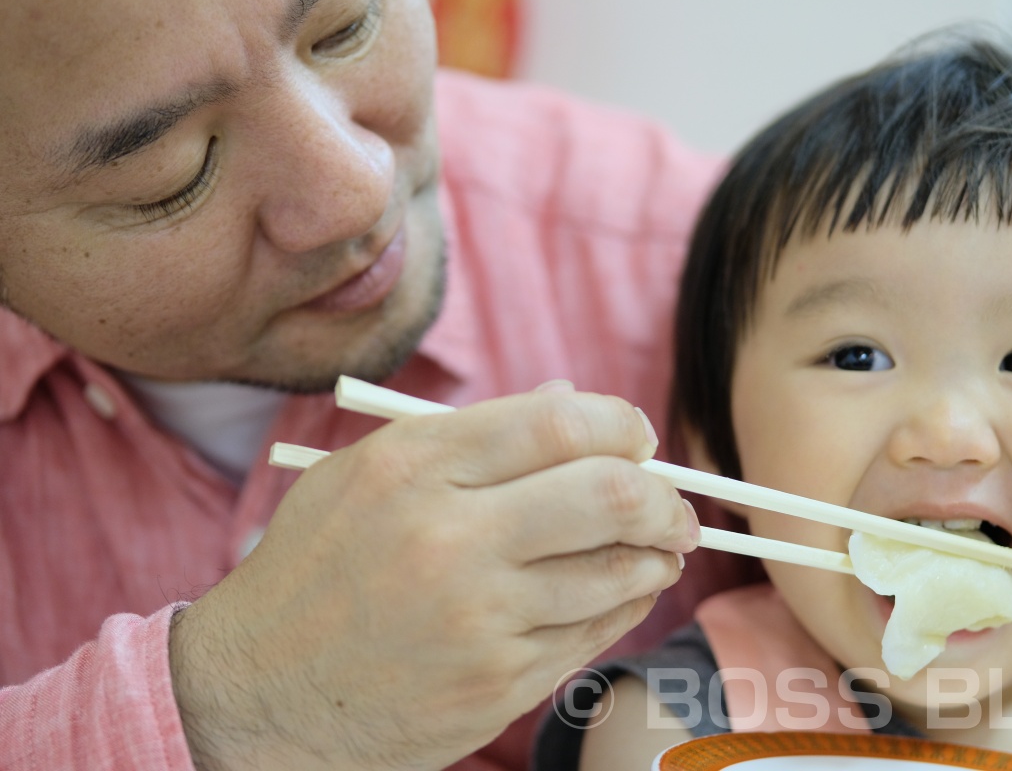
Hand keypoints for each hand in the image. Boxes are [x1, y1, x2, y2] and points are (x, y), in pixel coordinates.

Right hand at [168, 387, 699, 770]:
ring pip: (617, 570)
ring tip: (660, 547)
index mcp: (413, 468)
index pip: (558, 423)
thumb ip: (470, 435)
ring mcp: (478, 618)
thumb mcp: (366, 476)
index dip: (619, 423)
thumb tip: (570, 400)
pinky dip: (626, 604)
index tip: (635, 436)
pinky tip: (625, 590)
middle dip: (662, 493)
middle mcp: (449, 539)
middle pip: (608, 493)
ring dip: (657, 554)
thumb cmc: (315, 569)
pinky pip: (595, 632)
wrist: (258, 693)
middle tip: (672, 502)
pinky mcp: (497, 683)